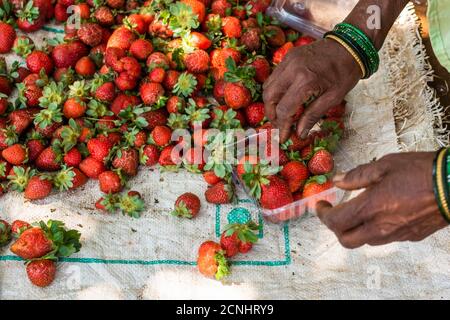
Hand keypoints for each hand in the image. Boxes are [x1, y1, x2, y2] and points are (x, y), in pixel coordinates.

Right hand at [263, 38, 360, 141]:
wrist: (351, 45)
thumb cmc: (346, 73)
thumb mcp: (333, 98)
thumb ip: (313, 115)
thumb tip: (299, 133)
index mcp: (305, 81)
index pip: (285, 109)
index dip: (283, 126)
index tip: (284, 137)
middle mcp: (292, 69)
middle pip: (269, 97)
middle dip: (272, 114)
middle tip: (280, 125)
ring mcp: (288, 61)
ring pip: (268, 86)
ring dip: (271, 102)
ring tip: (281, 113)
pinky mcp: (288, 56)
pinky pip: (274, 77)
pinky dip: (275, 90)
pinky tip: (285, 98)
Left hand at [316, 152, 448, 248]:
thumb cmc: (420, 171)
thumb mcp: (384, 165)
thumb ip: (357, 176)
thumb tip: (337, 181)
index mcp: (371, 208)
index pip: (336, 222)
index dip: (323, 215)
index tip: (321, 205)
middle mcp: (381, 227)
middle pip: (346, 240)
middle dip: (335, 228)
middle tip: (334, 212)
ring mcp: (397, 234)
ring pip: (365, 241)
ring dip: (354, 229)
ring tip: (356, 211)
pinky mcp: (410, 236)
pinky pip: (384, 238)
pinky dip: (373, 229)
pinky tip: (379, 214)